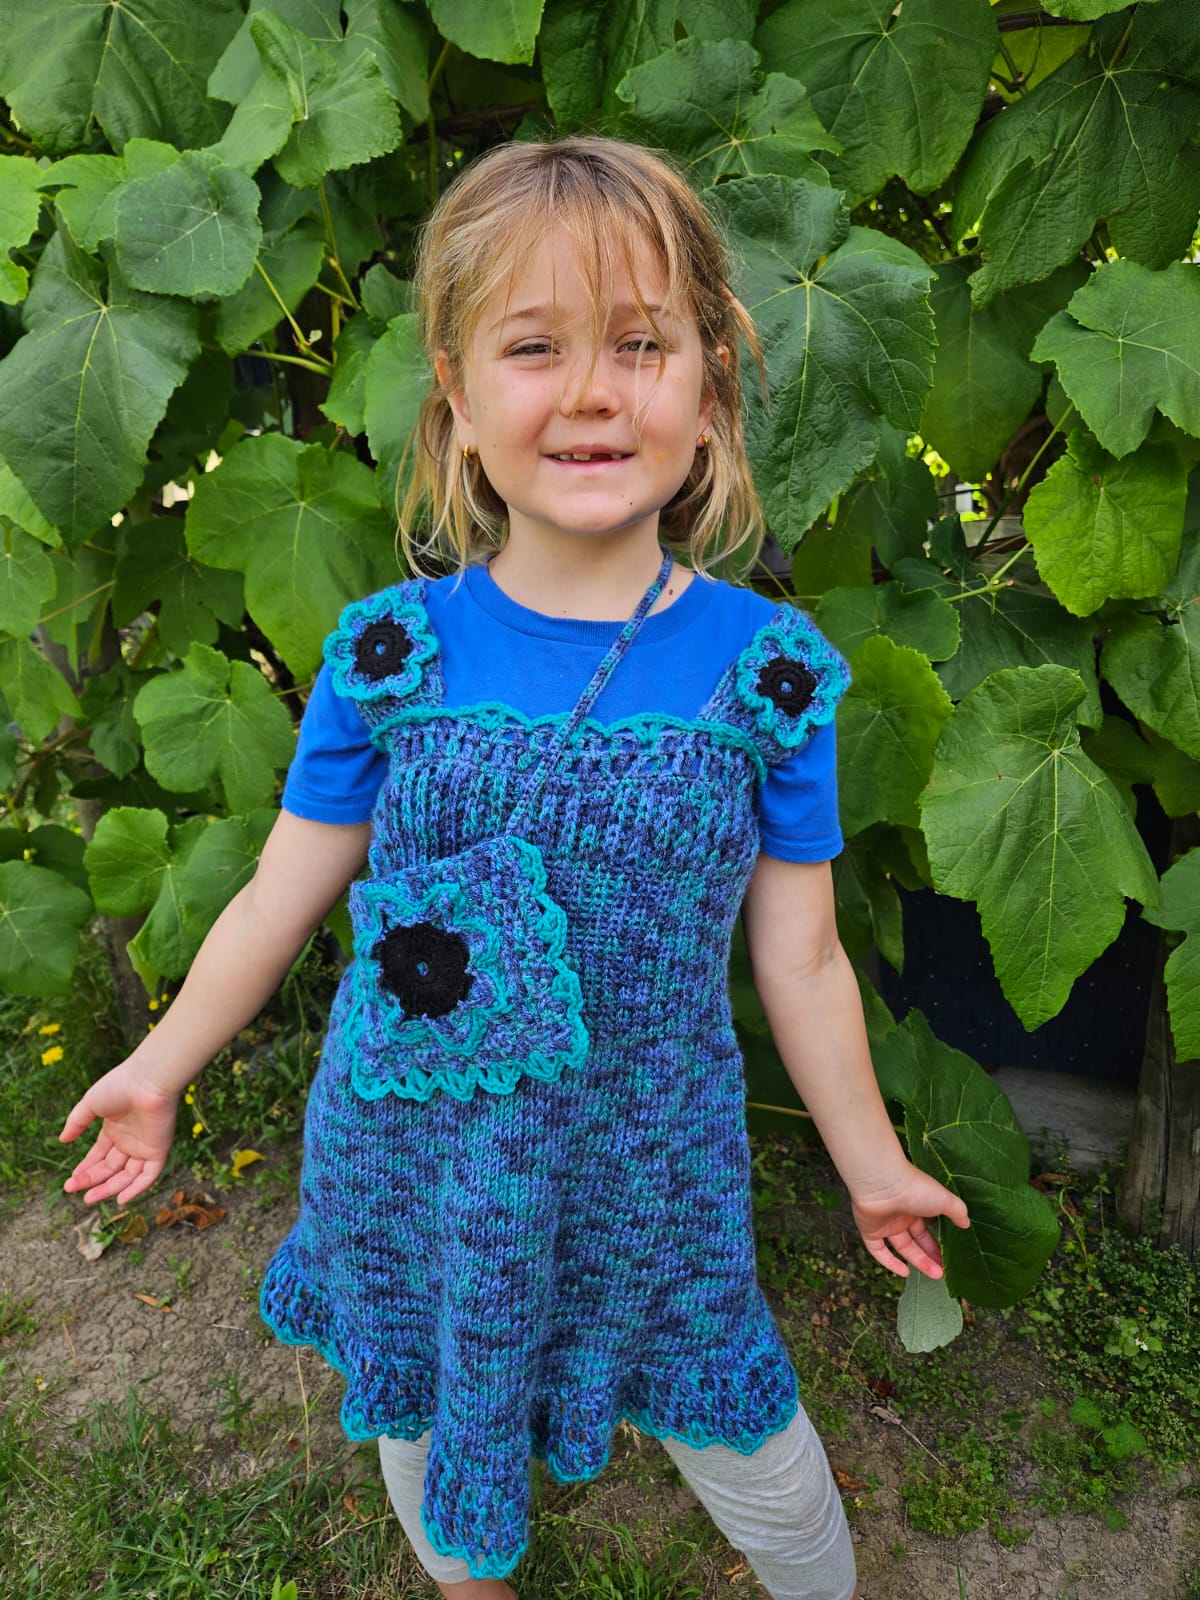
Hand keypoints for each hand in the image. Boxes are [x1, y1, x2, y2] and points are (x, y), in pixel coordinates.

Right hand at [59, 1061, 180, 1205]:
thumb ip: (76, 1123)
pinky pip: (149, 1175)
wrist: (148, 1080)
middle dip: (91, 1180)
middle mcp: (130, 1140)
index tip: (71, 1180)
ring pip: (127, 1175)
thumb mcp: (90, 1104)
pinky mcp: (159, 1150)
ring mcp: (145, 1146)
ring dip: (109, 1188)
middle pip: (110, 1167)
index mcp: (115, 1129)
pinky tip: (120, 1199)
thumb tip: (62, 1140)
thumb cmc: (120, 1086)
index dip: (85, 1169)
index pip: (99, 1155)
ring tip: (89, 1198)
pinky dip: (136, 1189)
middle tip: (71, 1189)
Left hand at [849, 1163, 969, 1280]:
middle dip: (931, 1256)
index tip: (949, 1256)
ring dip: (918, 1262)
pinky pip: (878, 1251)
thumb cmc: (915, 1186)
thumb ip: (957, 1211)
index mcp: (917, 1204)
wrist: (882, 1182)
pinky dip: (890, 1263)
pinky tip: (905, 1273)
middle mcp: (900, 1214)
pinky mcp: (870, 1230)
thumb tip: (966, 1223)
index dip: (937, 1242)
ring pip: (902, 1247)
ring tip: (936, 1274)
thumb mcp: (944, 1199)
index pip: (928, 1227)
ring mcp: (885, 1222)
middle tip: (944, 1271)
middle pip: (916, 1240)